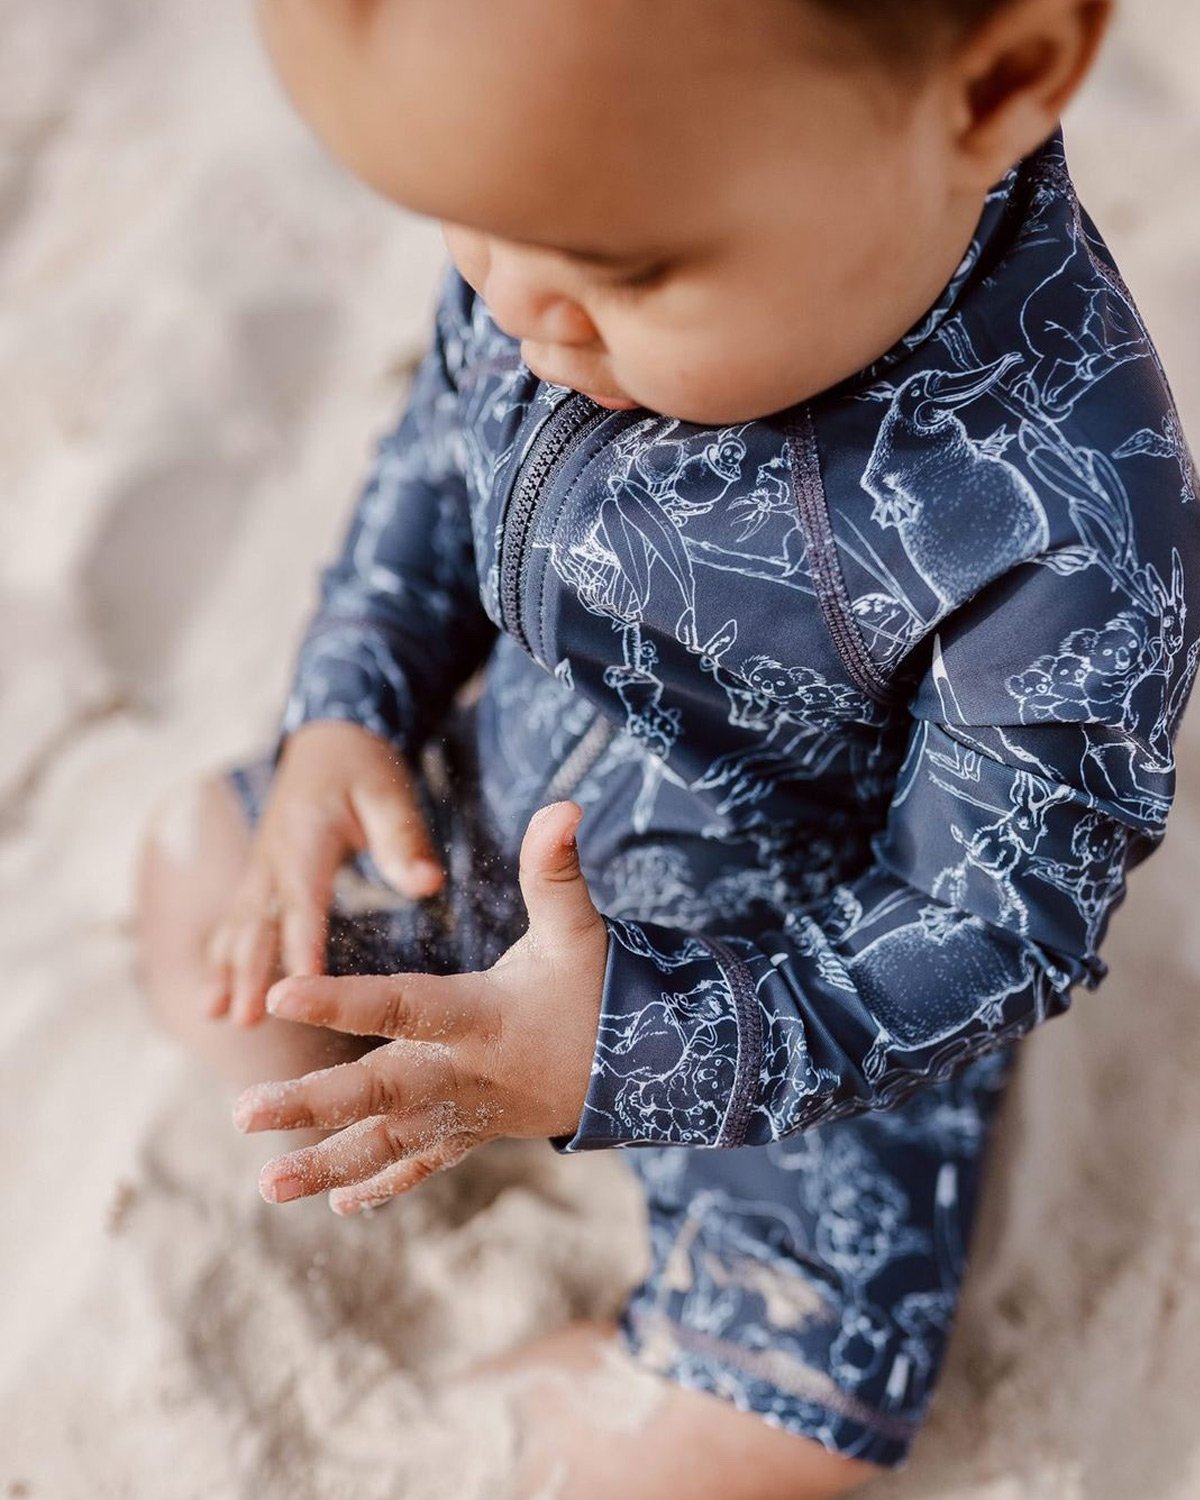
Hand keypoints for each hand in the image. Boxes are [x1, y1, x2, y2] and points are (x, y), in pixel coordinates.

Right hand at [204, 720, 443, 1027]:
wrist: (328, 740)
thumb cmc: (363, 769)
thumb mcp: (390, 794)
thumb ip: (405, 840)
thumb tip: (429, 884)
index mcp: (307, 839)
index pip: (304, 901)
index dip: (301, 945)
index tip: (303, 988)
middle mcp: (274, 857)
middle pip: (258, 921)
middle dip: (249, 972)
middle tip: (244, 1020)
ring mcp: (261, 866)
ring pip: (237, 924)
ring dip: (226, 971)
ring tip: (216, 1016)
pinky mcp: (259, 875)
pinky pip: (235, 919)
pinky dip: (221, 956)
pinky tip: (212, 995)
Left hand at [230, 801, 606, 1212]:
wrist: (642, 1070)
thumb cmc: (597, 988)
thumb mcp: (579, 930)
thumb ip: (556, 872)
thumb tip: (562, 806)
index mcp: (480, 1017)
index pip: (404, 1005)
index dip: (342, 1000)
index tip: (280, 992)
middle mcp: (465, 1073)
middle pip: (381, 1091)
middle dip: (311, 1105)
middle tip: (242, 1113)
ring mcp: (466, 1114)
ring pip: (388, 1144)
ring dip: (327, 1166)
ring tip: (265, 1186)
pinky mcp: (472, 1134)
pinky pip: (421, 1166)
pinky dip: (381, 1185)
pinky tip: (339, 1203)